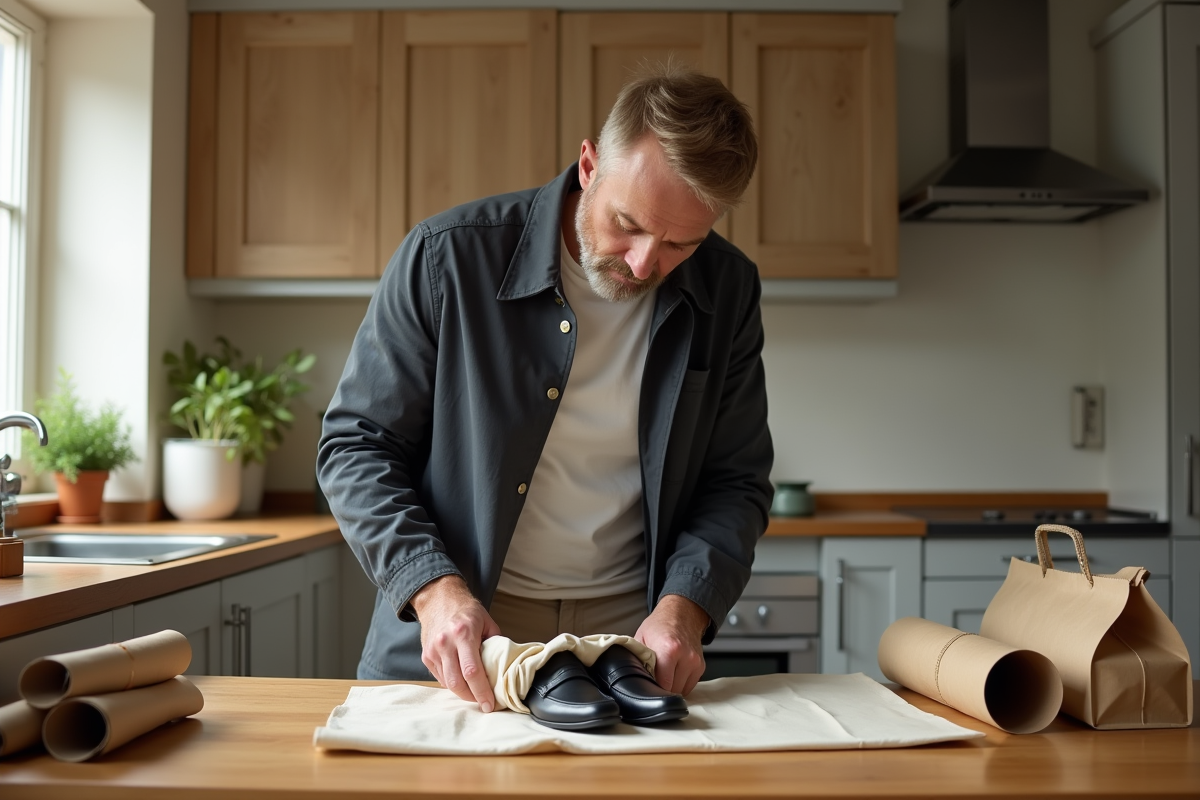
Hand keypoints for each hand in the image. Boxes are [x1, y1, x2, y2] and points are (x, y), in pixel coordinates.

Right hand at [410, 575, 500, 711]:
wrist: (439, 598)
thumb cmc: (466, 610)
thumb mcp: (487, 621)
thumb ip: (496, 644)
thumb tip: (505, 667)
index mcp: (464, 634)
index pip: (472, 671)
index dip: (482, 691)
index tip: (490, 704)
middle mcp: (445, 643)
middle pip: (457, 682)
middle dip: (472, 697)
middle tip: (484, 703)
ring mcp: (433, 651)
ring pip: (448, 683)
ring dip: (463, 693)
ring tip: (475, 693)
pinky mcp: (426, 656)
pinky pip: (440, 678)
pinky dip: (452, 683)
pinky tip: (462, 681)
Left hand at [634, 594, 709, 695]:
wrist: (681, 613)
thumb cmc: (660, 625)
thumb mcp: (641, 637)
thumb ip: (638, 659)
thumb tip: (633, 676)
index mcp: (668, 649)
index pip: (663, 685)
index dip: (652, 687)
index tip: (647, 684)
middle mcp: (685, 656)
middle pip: (673, 690)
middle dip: (662, 687)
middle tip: (654, 676)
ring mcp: (695, 662)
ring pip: (682, 691)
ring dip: (672, 686)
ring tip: (665, 672)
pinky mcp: (700, 666)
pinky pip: (689, 686)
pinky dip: (681, 683)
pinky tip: (674, 672)